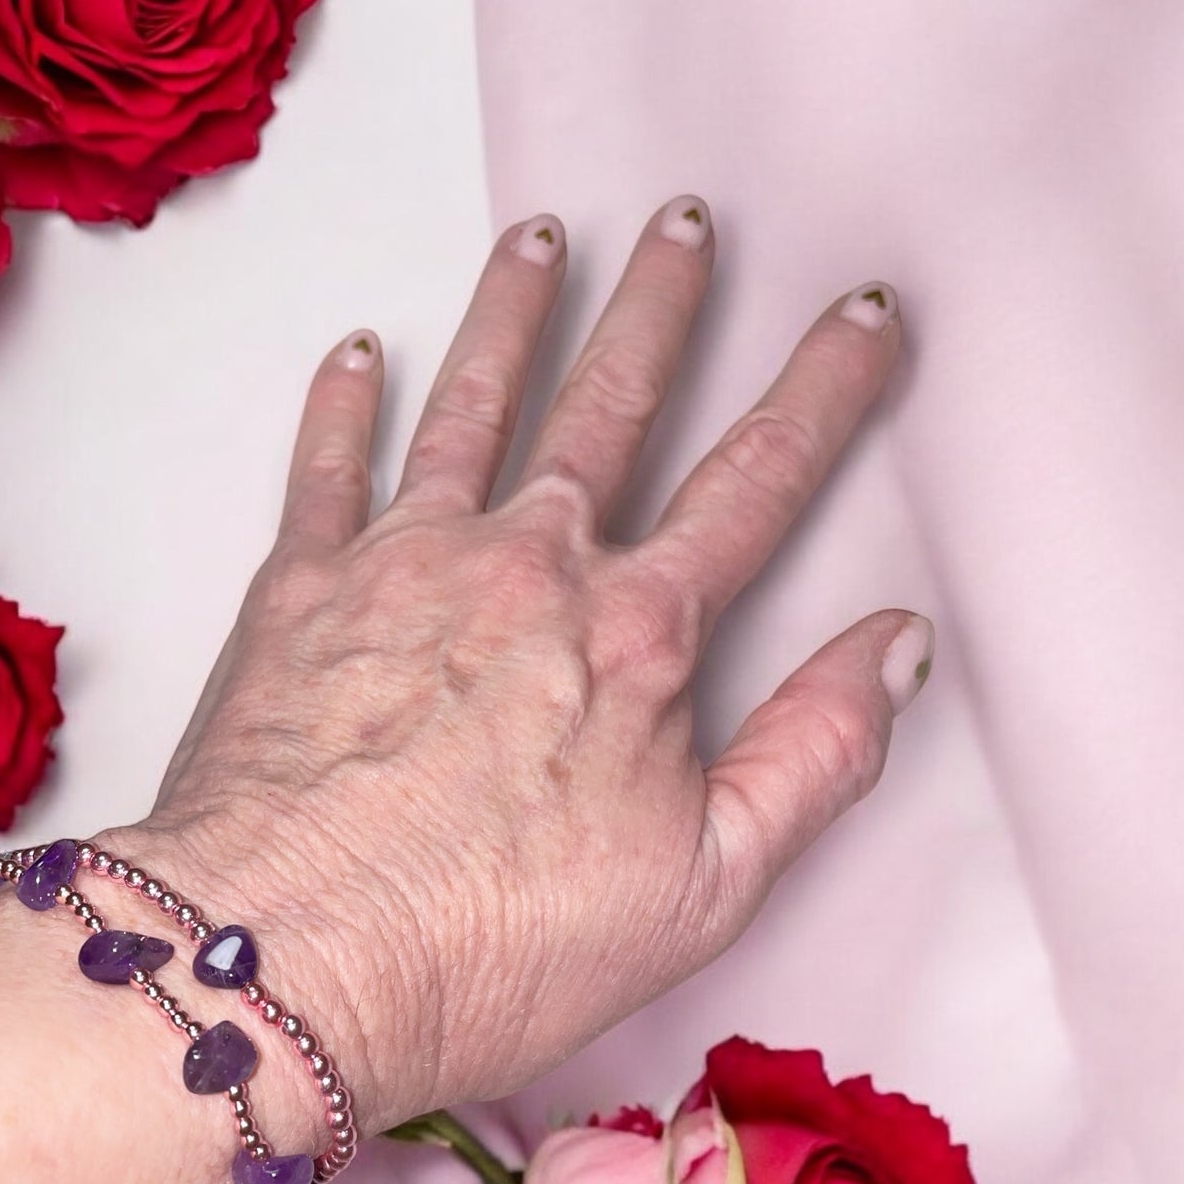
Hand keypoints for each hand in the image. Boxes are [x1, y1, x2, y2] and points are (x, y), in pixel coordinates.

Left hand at [106, 196, 929, 1136]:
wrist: (288, 963)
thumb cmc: (494, 940)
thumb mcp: (707, 883)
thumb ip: (814, 754)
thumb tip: (895, 646)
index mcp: (635, 632)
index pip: (758, 479)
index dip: (825, 389)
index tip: (863, 313)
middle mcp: (526, 565)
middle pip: (612, 404)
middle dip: (661, 307)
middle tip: (685, 220)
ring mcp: (406, 562)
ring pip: (474, 402)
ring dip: (512, 312)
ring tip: (539, 237)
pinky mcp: (301, 589)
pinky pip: (325, 465)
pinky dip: (341, 401)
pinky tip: (355, 348)